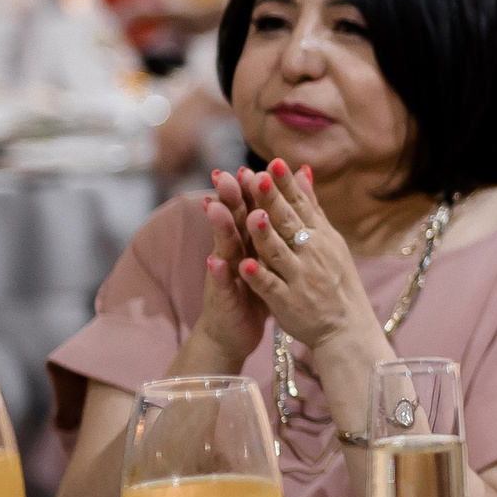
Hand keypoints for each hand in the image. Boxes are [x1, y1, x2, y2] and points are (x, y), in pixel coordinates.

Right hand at [197, 175, 272, 364]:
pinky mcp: (223, 298)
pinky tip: (216, 261)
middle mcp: (232, 254)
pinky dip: (219, 273)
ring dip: (220, 229)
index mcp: (247, 243)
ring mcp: (225, 275)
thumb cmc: (252, 291)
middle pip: (231, 221)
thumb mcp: (263, 258)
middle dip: (229, 198)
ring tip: (217, 208)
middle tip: (225, 175)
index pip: (247, 210)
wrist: (233, 332)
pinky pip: (222, 284)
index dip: (248, 190)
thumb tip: (280, 200)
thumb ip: (268, 230)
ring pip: (223, 247)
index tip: (250, 165)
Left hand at [217, 160, 382, 361]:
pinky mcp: (288, 302)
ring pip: (278, 253)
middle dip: (273, 201)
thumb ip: (311, 207)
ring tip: (252, 216)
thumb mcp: (328, 239)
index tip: (274, 162)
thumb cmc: (335, 279)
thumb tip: (302, 171)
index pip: (300, 205)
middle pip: (288, 223)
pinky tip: (244, 265)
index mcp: (320, 236)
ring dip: (265, 235)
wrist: (346, 326)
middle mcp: (312, 253)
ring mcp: (300, 278)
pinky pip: (271, 287)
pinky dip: (259, 276)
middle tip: (259, 178)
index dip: (286, 185)